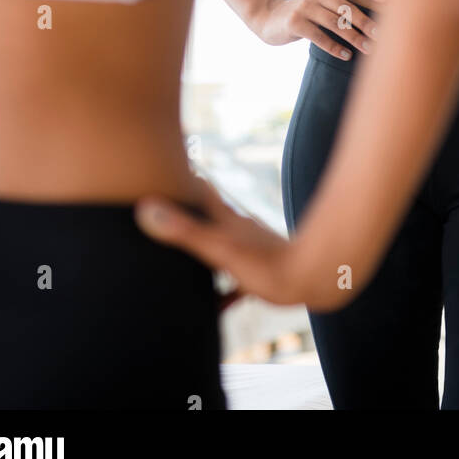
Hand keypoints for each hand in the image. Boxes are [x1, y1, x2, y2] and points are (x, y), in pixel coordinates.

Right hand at [134, 176, 319, 308]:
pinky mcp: (261, 273)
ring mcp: (251, 249)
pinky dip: (224, 289)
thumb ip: (184, 230)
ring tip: (188, 262)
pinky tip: (218, 304)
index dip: (186, 173)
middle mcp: (238, 229)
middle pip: (210, 213)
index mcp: (225, 220)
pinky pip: (236, 280)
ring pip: (223, 245)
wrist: (312, 279)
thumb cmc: (265, 265)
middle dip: (191, 209)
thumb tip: (146, 208)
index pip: (201, 188)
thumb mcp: (217, 249)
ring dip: (206, 248)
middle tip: (172, 204)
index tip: (175, 154)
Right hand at [253, 0, 382, 59]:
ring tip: (368, 49)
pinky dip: (334, 47)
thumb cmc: (305, 11)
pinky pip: (319, 37)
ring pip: (335, 23)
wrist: (270, 18)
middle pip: (346, 7)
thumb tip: (376, 0)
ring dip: (354, 38)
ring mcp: (304, 6)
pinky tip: (346, 55)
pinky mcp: (295, 22)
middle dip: (365, 22)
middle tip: (382, 35)